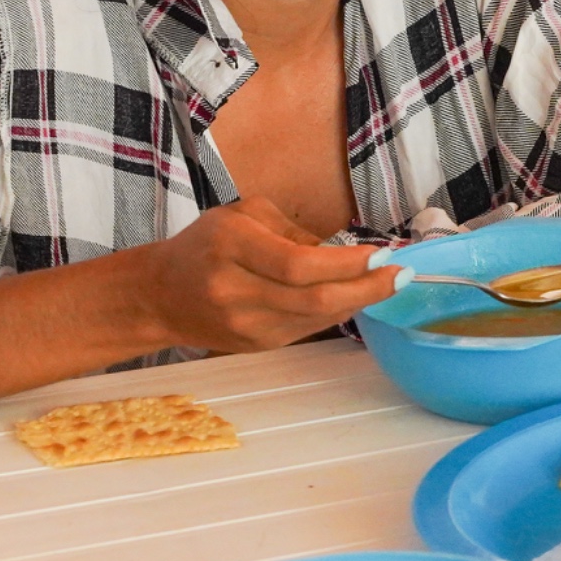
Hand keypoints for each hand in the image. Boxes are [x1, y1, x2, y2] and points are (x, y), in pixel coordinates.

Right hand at [136, 199, 401, 353]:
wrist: (159, 295)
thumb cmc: (206, 245)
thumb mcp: (244, 215)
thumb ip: (295, 231)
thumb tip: (349, 252)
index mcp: (231, 246)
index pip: (298, 264)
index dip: (346, 264)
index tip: (381, 253)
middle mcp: (234, 289)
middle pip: (313, 298)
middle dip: (366, 288)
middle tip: (400, 274)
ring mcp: (244, 324)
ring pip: (316, 319)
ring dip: (358, 302)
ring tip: (386, 284)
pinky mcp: (255, 345)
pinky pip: (308, 330)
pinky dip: (337, 314)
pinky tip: (355, 298)